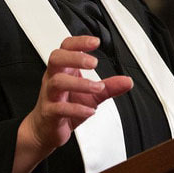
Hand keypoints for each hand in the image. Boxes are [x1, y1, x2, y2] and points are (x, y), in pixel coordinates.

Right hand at [11, 35, 132, 172]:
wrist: (46, 130)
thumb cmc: (64, 107)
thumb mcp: (91, 95)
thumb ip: (109, 87)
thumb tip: (127, 81)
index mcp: (63, 70)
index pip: (66, 48)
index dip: (79, 42)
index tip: (95, 42)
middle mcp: (53, 78)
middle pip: (56, 59)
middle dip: (75, 58)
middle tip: (94, 63)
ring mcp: (49, 95)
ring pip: (57, 82)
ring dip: (80, 83)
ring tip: (97, 87)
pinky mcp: (49, 113)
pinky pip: (59, 108)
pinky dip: (76, 109)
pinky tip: (90, 111)